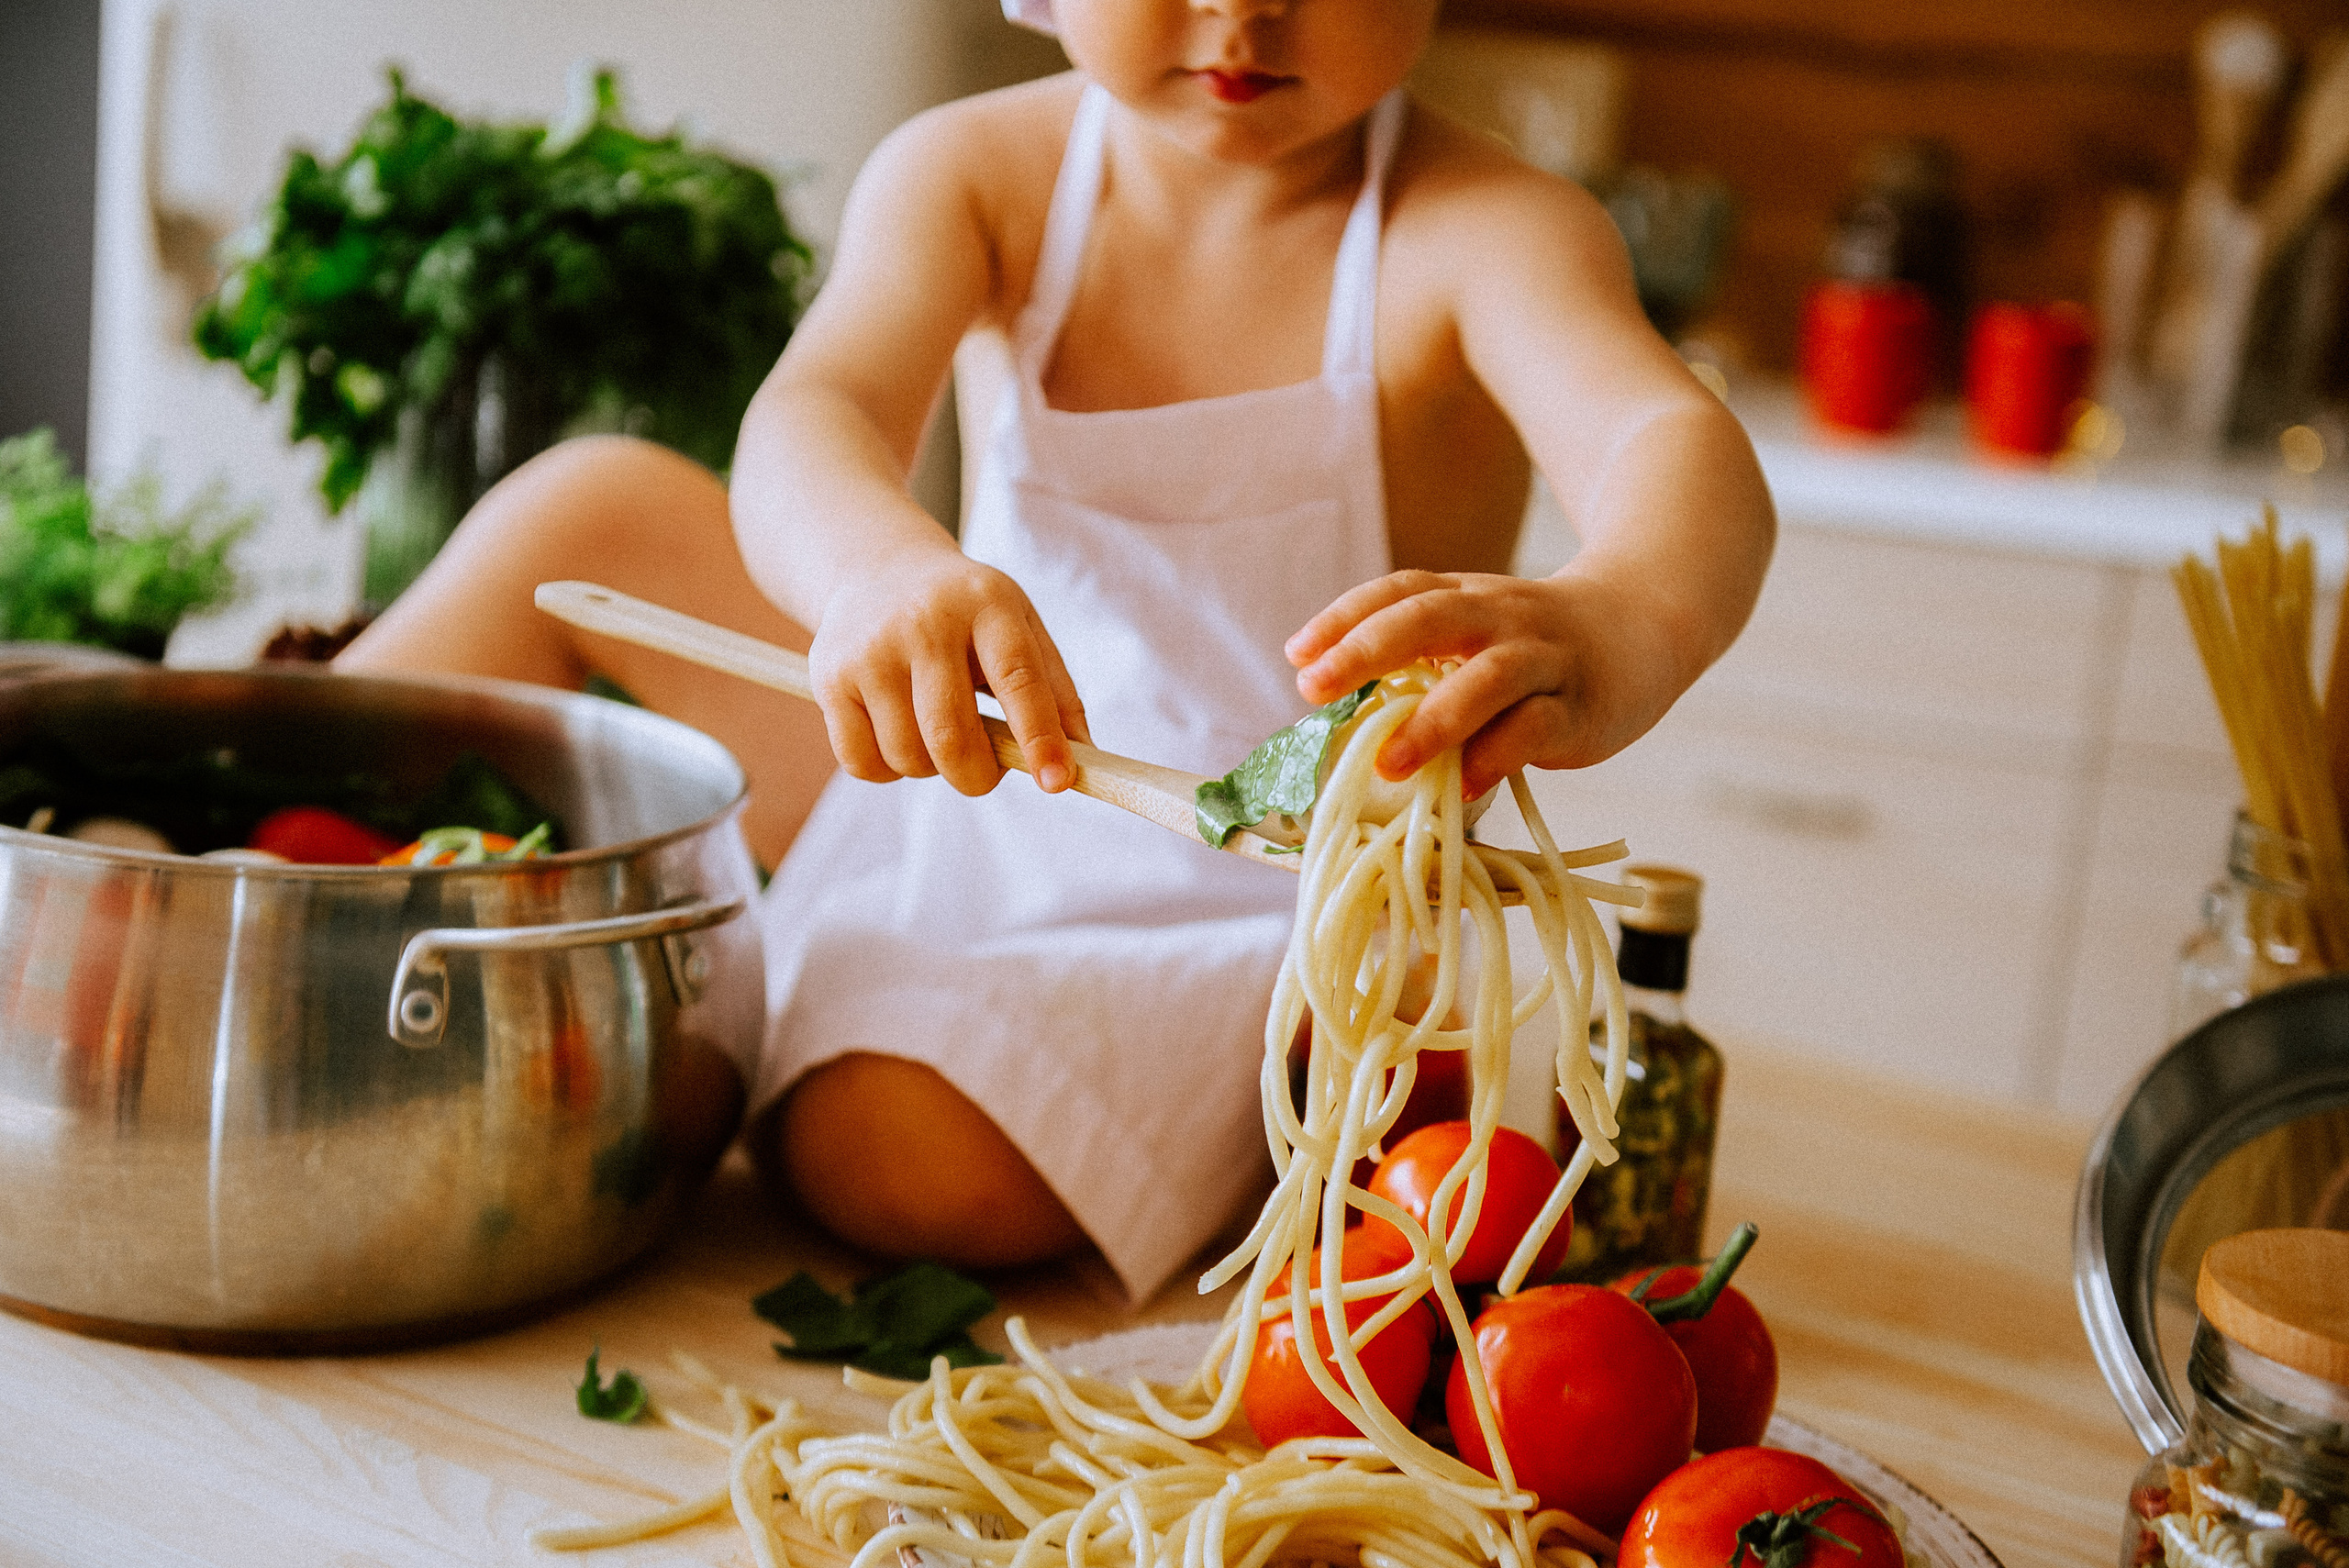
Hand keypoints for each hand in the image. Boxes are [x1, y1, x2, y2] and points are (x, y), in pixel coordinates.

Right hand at [810, 551, 1088, 795]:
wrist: (879, 568)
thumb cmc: (968, 616)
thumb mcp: (1019, 629)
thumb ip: (1054, 693)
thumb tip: (1081, 763)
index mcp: (987, 604)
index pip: (1018, 678)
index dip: (1039, 737)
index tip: (1056, 782)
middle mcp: (925, 621)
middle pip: (952, 736)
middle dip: (978, 776)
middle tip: (985, 771)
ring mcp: (871, 648)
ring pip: (908, 757)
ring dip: (931, 769)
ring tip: (936, 734)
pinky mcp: (829, 676)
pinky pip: (863, 763)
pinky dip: (887, 770)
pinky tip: (897, 735)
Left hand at [1285, 569, 1685, 799]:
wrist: (1646, 626)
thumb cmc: (1536, 646)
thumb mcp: (1477, 635)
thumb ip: (1420, 664)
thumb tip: (1342, 723)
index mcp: (1466, 597)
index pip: (1399, 592)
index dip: (1345, 619)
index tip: (1298, 656)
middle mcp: (1502, 617)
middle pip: (1430, 618)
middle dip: (1366, 650)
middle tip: (1314, 689)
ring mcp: (1545, 660)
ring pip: (1488, 677)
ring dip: (1433, 719)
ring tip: (1387, 762)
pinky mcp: (1581, 708)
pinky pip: (1536, 730)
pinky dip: (1497, 757)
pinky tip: (1464, 784)